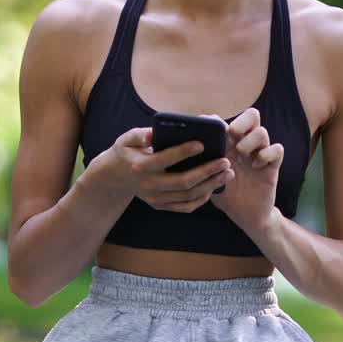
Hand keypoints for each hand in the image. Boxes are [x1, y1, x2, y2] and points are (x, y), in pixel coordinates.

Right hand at [84, 127, 233, 212]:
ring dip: (210, 186)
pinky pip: (185, 207)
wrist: (115, 176)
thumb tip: (153, 134)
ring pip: (187, 196)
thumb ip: (140, 135)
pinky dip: (201, 199)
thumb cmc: (127, 151)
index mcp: (141, 166)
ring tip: (227, 173)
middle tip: (225, 161)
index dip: (184, 152)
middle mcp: (149, 185)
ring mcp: (155, 198)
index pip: (165, 159)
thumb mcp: (127, 139)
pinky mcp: (160, 206)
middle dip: (207, 172)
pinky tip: (213, 188)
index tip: (202, 143)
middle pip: (183, 182)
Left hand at [211, 108, 282, 232]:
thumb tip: (193, 147)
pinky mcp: (272, 165)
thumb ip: (205, 163)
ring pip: (262, 131)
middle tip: (232, 135)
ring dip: (250, 142)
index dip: (219, 120)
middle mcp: (246, 145)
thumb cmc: (225, 195)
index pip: (228, 121)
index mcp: (229, 145)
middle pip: (252, 116)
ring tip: (243, 156)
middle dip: (241, 123)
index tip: (211, 128)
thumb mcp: (210, 178)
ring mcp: (260, 154)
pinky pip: (277, 149)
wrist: (245, 216)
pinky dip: (266, 155)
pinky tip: (257, 167)